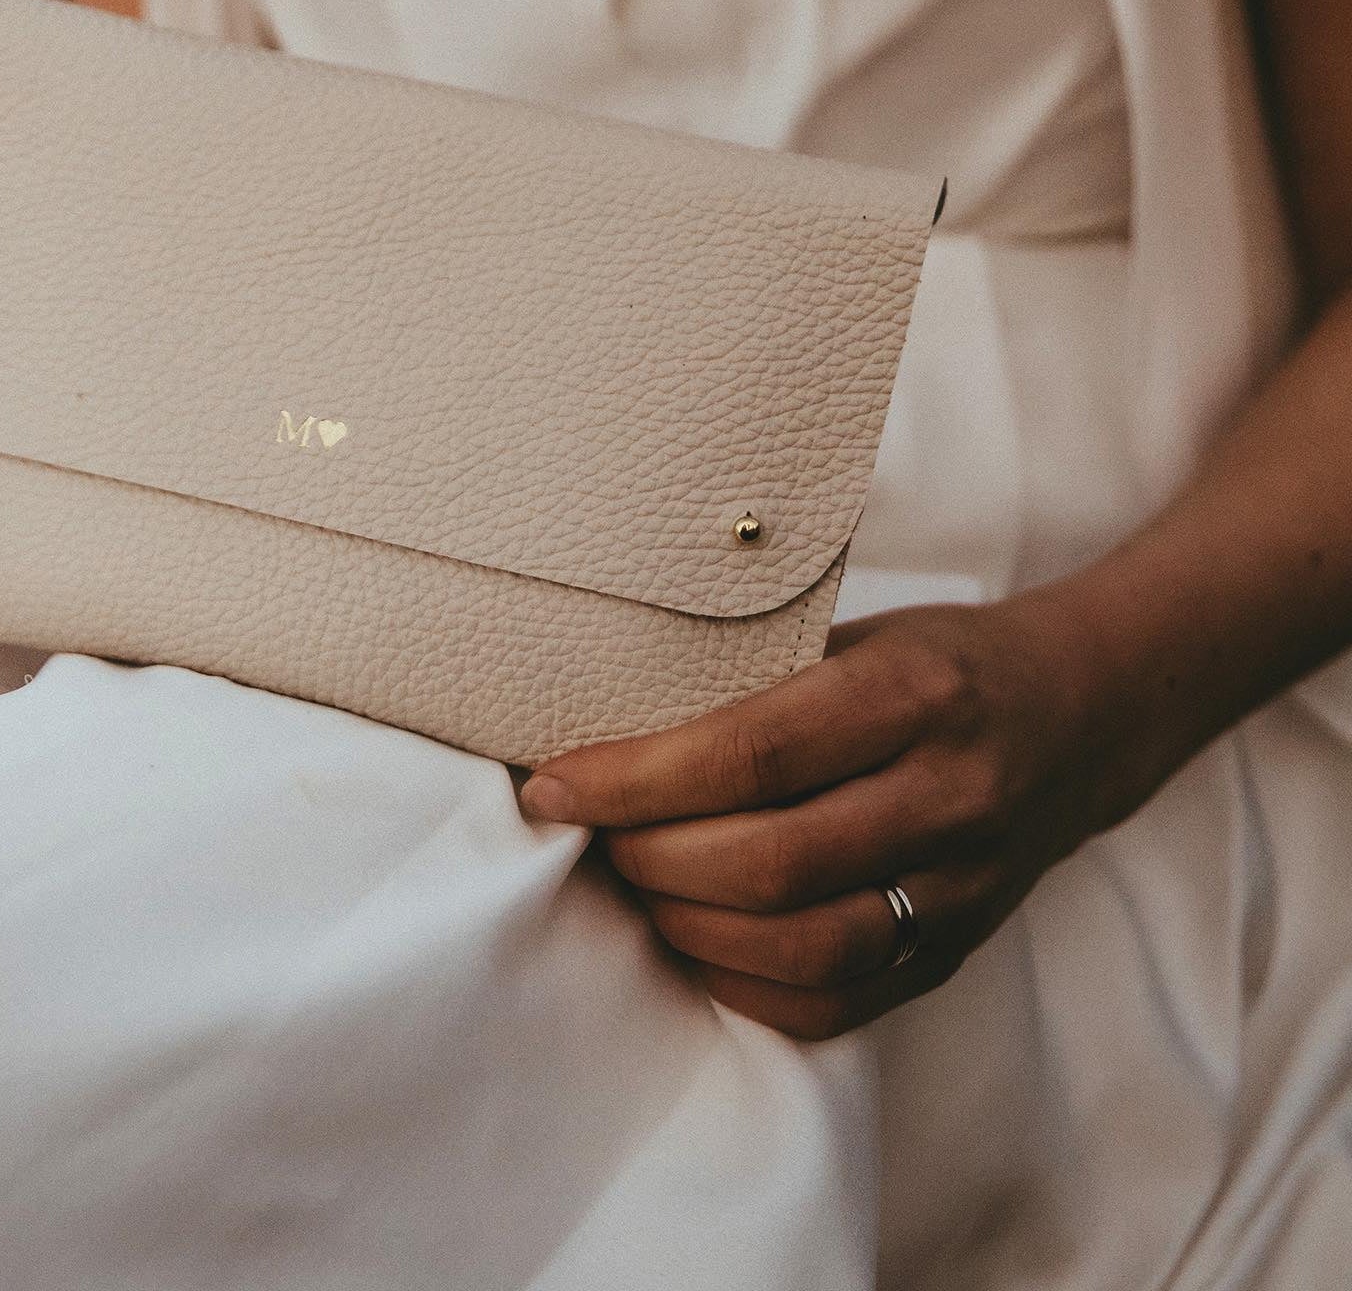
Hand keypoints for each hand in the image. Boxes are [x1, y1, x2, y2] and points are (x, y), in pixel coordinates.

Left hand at [519, 593, 1138, 1039]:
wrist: (1081, 714)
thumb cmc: (936, 661)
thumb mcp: (856, 634)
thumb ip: (753, 681)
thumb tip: (603, 726)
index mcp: (913, 694)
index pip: (754, 753)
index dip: (636, 778)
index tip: (555, 782)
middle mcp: (948, 796)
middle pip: (768, 863)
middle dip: (648, 855)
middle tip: (590, 831)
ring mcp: (962, 887)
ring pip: (800, 946)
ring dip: (687, 923)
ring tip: (636, 880)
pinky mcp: (957, 949)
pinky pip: (835, 1000)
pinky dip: (742, 979)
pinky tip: (696, 936)